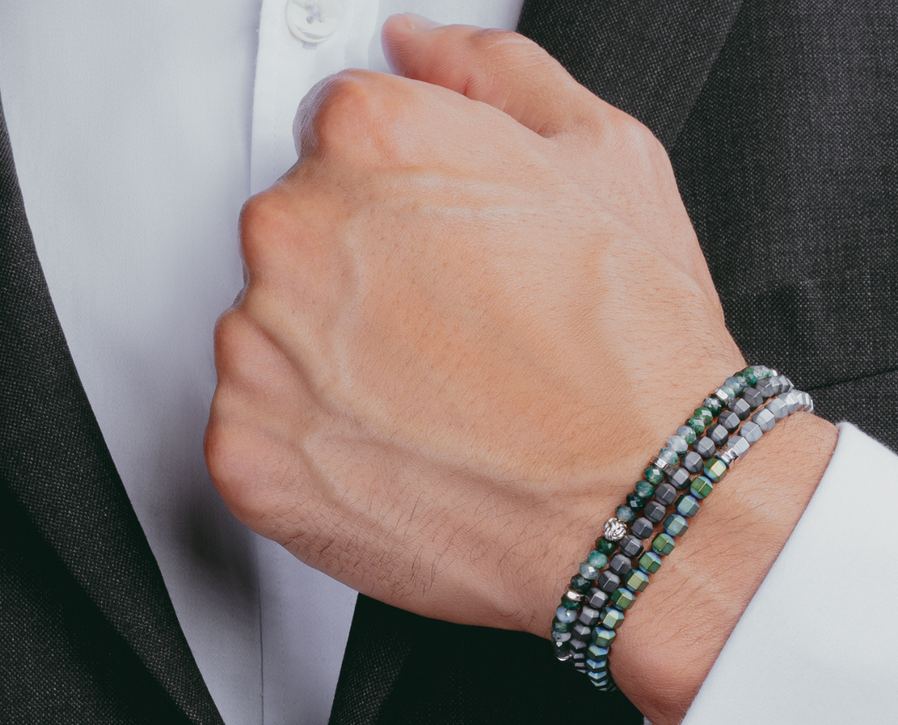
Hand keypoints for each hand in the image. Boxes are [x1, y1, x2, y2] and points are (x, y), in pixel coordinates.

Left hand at [206, 18, 834, 724]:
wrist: (647, 504)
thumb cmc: (638, 354)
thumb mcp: (611, 161)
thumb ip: (494, 74)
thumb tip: (420, 47)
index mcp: (370, 140)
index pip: (335, 142)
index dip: (404, 208)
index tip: (446, 264)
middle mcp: (295, 233)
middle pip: (295, 244)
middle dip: (364, 290)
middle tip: (457, 347)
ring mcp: (262, 352)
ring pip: (272, 345)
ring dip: (335, 375)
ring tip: (440, 415)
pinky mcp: (250, 457)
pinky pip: (259, 445)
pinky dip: (317, 461)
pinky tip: (405, 466)